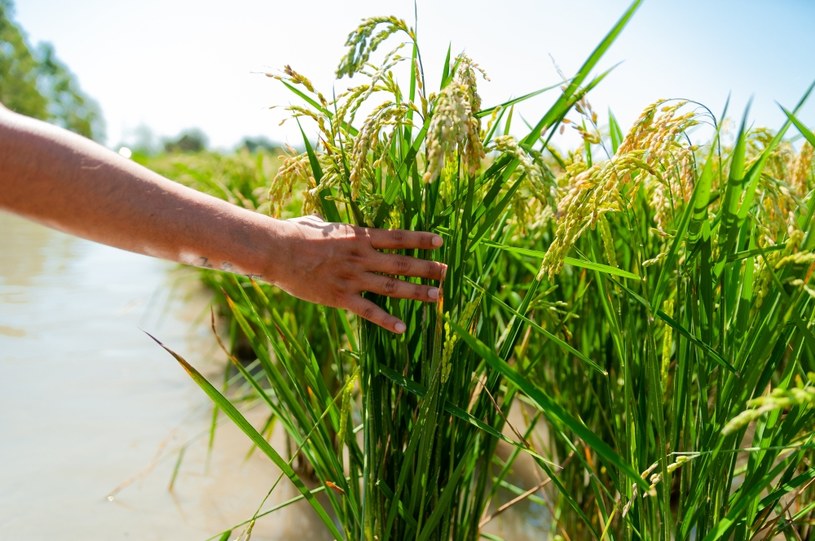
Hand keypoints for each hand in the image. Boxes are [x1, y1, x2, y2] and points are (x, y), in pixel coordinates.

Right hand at [271, 216, 445, 332]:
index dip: (421, 239)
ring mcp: (353, 278)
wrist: (278, 251)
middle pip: (402, 263)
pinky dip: (387, 321)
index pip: (398, 237)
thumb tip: (328, 225)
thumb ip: (332, 228)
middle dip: (427, 268)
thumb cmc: (295, 233)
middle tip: (447, 272)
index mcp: (359, 236)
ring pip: (393, 287)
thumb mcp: (319, 224)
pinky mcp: (341, 297)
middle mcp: (362, 257)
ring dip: (417, 292)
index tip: (440, 241)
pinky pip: (369, 311)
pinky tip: (403, 328)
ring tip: (437, 297)